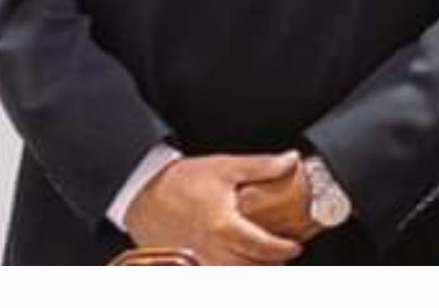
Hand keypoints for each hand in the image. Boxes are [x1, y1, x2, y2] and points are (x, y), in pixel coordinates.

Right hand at [126, 152, 301, 264]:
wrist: (143, 193)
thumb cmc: (182, 180)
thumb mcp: (225, 166)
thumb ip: (262, 166)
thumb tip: (291, 160)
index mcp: (223, 226)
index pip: (261, 247)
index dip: (282, 250)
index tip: (295, 247)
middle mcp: (210, 250)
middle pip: (249, 270)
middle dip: (270, 267)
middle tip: (284, 257)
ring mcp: (197, 263)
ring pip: (231, 278)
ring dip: (250, 273)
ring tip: (264, 264)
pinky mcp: (186, 267)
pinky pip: (213, 277)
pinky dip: (230, 274)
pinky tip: (238, 265)